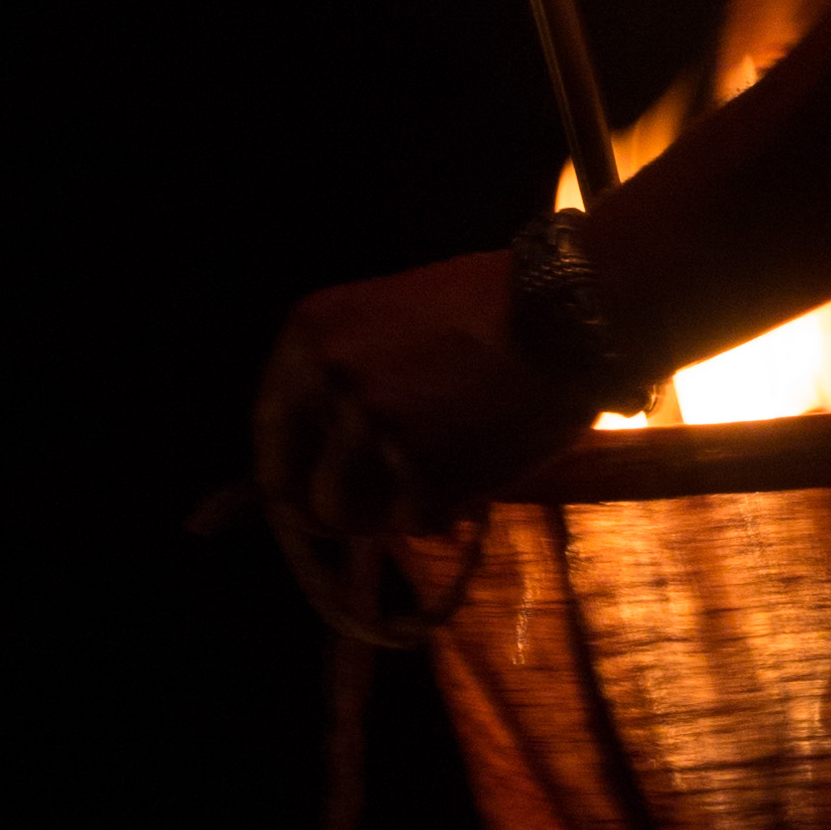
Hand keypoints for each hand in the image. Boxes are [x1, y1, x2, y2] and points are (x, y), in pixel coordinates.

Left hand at [255, 252, 594, 553]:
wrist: (564, 314)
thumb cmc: (484, 306)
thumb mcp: (387, 319)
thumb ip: (341, 378)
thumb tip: (313, 452)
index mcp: (309, 337)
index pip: (266, 436)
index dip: (290, 472)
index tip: (310, 489)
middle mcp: (328, 385)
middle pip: (298, 490)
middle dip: (333, 506)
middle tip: (372, 505)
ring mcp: (373, 435)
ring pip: (350, 516)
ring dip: (385, 511)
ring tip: (428, 486)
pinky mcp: (424, 477)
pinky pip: (413, 523)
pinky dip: (440, 512)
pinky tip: (470, 481)